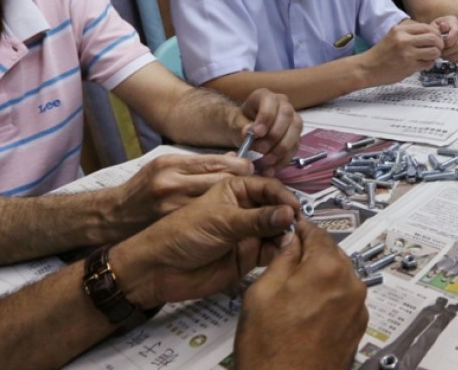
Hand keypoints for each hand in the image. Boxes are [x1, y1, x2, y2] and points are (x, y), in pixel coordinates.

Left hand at [110, 176, 298, 309]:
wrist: (160, 270)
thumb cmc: (182, 234)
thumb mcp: (221, 221)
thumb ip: (257, 219)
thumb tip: (290, 214)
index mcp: (235, 189)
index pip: (268, 187)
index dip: (283, 196)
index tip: (295, 209)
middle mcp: (246, 209)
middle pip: (277, 208)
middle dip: (289, 215)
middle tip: (298, 226)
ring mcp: (249, 232)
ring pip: (278, 229)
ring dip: (286, 234)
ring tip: (289, 240)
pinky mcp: (250, 255)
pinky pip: (272, 251)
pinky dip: (280, 251)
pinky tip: (282, 252)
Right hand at [111, 154, 254, 234]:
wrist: (114, 217)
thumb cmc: (143, 189)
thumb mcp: (166, 167)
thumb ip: (199, 165)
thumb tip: (234, 159)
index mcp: (172, 164)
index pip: (220, 163)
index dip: (242, 166)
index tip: (251, 170)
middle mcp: (172, 183)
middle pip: (223, 181)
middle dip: (244, 184)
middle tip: (257, 189)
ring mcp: (173, 207)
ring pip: (219, 201)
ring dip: (237, 202)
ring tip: (246, 203)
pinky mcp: (174, 225)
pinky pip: (208, 218)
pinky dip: (222, 216)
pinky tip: (229, 217)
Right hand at [234, 219, 367, 369]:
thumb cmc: (270, 349)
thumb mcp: (262, 293)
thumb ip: (282, 259)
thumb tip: (292, 242)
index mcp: (328, 268)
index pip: (318, 233)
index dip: (302, 229)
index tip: (293, 229)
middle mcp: (351, 284)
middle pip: (331, 255)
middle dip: (311, 255)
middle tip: (288, 263)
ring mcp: (357, 308)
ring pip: (338, 278)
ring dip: (320, 277)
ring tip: (294, 294)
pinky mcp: (357, 328)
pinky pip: (343, 300)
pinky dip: (328, 298)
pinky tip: (306, 312)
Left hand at [238, 89, 302, 175]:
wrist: (246, 132)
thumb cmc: (241, 124)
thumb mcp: (235, 124)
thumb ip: (240, 127)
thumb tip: (249, 133)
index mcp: (265, 96)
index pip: (271, 103)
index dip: (266, 118)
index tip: (256, 133)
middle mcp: (283, 104)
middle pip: (287, 116)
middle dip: (275, 135)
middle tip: (261, 149)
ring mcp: (292, 119)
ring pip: (295, 132)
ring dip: (281, 149)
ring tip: (266, 161)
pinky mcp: (296, 135)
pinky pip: (295, 147)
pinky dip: (284, 160)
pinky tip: (272, 169)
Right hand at [366, 21, 443, 83]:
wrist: (367, 68)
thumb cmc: (381, 53)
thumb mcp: (393, 36)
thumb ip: (410, 33)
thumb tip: (432, 33)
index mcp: (400, 30)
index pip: (427, 27)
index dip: (435, 33)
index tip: (435, 39)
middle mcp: (404, 40)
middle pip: (434, 38)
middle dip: (439, 44)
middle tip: (437, 48)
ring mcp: (407, 54)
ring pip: (434, 51)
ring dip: (435, 54)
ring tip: (430, 56)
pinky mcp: (409, 66)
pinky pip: (428, 63)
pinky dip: (429, 63)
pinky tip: (423, 63)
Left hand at [431, 15, 457, 62]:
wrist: (434, 35)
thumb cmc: (432, 31)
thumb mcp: (431, 27)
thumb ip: (437, 27)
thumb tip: (443, 26)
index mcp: (453, 21)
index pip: (457, 32)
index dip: (448, 41)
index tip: (440, 45)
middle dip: (447, 51)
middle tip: (439, 52)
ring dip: (450, 55)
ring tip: (442, 54)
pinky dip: (454, 59)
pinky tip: (447, 56)